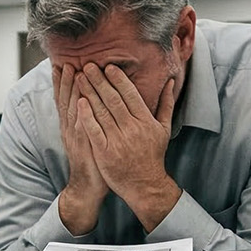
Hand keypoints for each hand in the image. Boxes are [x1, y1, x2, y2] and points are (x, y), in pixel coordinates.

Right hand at [53, 63, 107, 234]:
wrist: (88, 186)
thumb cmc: (94, 161)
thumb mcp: (91, 137)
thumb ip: (92, 120)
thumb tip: (95, 103)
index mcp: (73, 125)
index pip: (67, 99)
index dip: (64, 83)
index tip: (64, 65)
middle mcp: (70, 128)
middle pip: (66, 100)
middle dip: (65, 80)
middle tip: (66, 62)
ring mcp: (75, 136)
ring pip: (70, 108)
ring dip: (70, 90)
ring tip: (70, 72)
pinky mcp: (83, 146)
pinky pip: (80, 126)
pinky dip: (79, 113)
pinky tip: (80, 101)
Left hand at [75, 64, 181, 230]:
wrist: (145, 185)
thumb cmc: (153, 155)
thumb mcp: (163, 129)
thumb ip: (166, 104)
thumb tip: (171, 81)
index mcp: (145, 121)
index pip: (130, 95)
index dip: (118, 79)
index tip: (108, 66)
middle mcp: (132, 129)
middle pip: (114, 100)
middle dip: (100, 81)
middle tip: (89, 65)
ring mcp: (118, 141)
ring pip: (102, 112)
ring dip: (90, 93)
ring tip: (80, 78)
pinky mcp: (105, 153)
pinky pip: (94, 131)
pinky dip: (87, 116)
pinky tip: (79, 102)